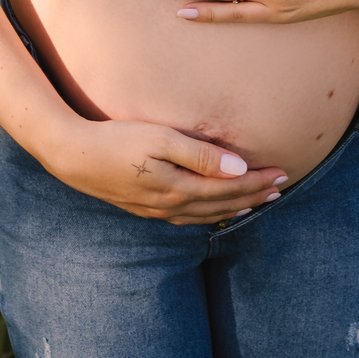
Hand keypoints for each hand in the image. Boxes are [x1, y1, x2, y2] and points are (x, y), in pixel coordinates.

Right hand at [48, 115, 287, 224]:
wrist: (75, 157)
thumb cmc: (118, 139)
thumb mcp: (161, 139)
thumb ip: (201, 154)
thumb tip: (238, 168)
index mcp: (180, 187)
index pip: (230, 187)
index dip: (258, 181)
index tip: (283, 173)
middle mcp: (172, 205)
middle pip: (223, 204)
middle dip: (254, 196)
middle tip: (280, 188)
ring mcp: (157, 210)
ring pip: (206, 214)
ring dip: (234, 207)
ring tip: (256, 202)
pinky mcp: (145, 208)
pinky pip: (187, 218)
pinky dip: (208, 214)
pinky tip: (212, 210)